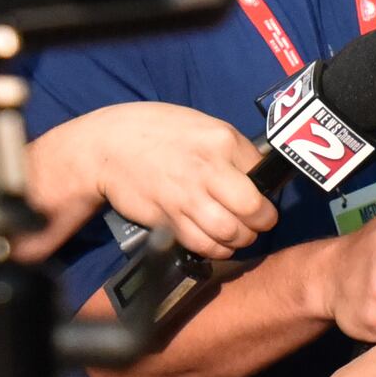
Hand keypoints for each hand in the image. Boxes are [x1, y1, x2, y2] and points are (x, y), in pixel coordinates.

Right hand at [40, 102, 277, 256]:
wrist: (108, 145)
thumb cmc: (157, 132)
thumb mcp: (201, 127)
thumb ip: (229, 150)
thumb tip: (257, 174)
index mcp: (222, 140)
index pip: (263, 174)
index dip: (266, 190)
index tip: (262, 195)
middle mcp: (208, 169)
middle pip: (254, 210)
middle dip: (262, 222)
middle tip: (257, 222)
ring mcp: (187, 196)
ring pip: (231, 233)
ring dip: (240, 239)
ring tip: (237, 234)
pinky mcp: (169, 219)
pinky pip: (204, 245)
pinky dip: (216, 249)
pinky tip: (215, 241)